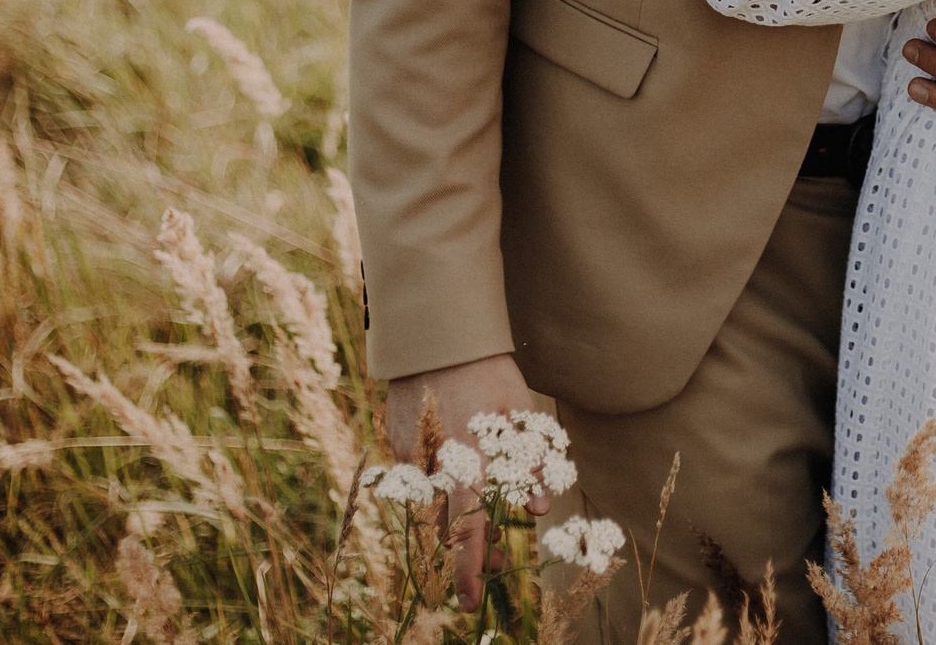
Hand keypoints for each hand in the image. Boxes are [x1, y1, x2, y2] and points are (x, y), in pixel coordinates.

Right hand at [386, 353, 546, 610]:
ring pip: (429, 508)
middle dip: (468, 550)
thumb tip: (536, 507)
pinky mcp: (399, 443)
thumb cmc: (489, 371)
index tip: (469, 600)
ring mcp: (412, 455)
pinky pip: (417, 480)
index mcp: (468, 458)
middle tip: (495, 558)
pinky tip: (456, 474)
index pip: (466, 527)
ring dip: (453, 524)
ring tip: (480, 522)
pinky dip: (437, 490)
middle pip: (445, 528)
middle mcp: (435, 464)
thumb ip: (530, 462)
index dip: (466, 569)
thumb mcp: (521, 413)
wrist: (437, 335)